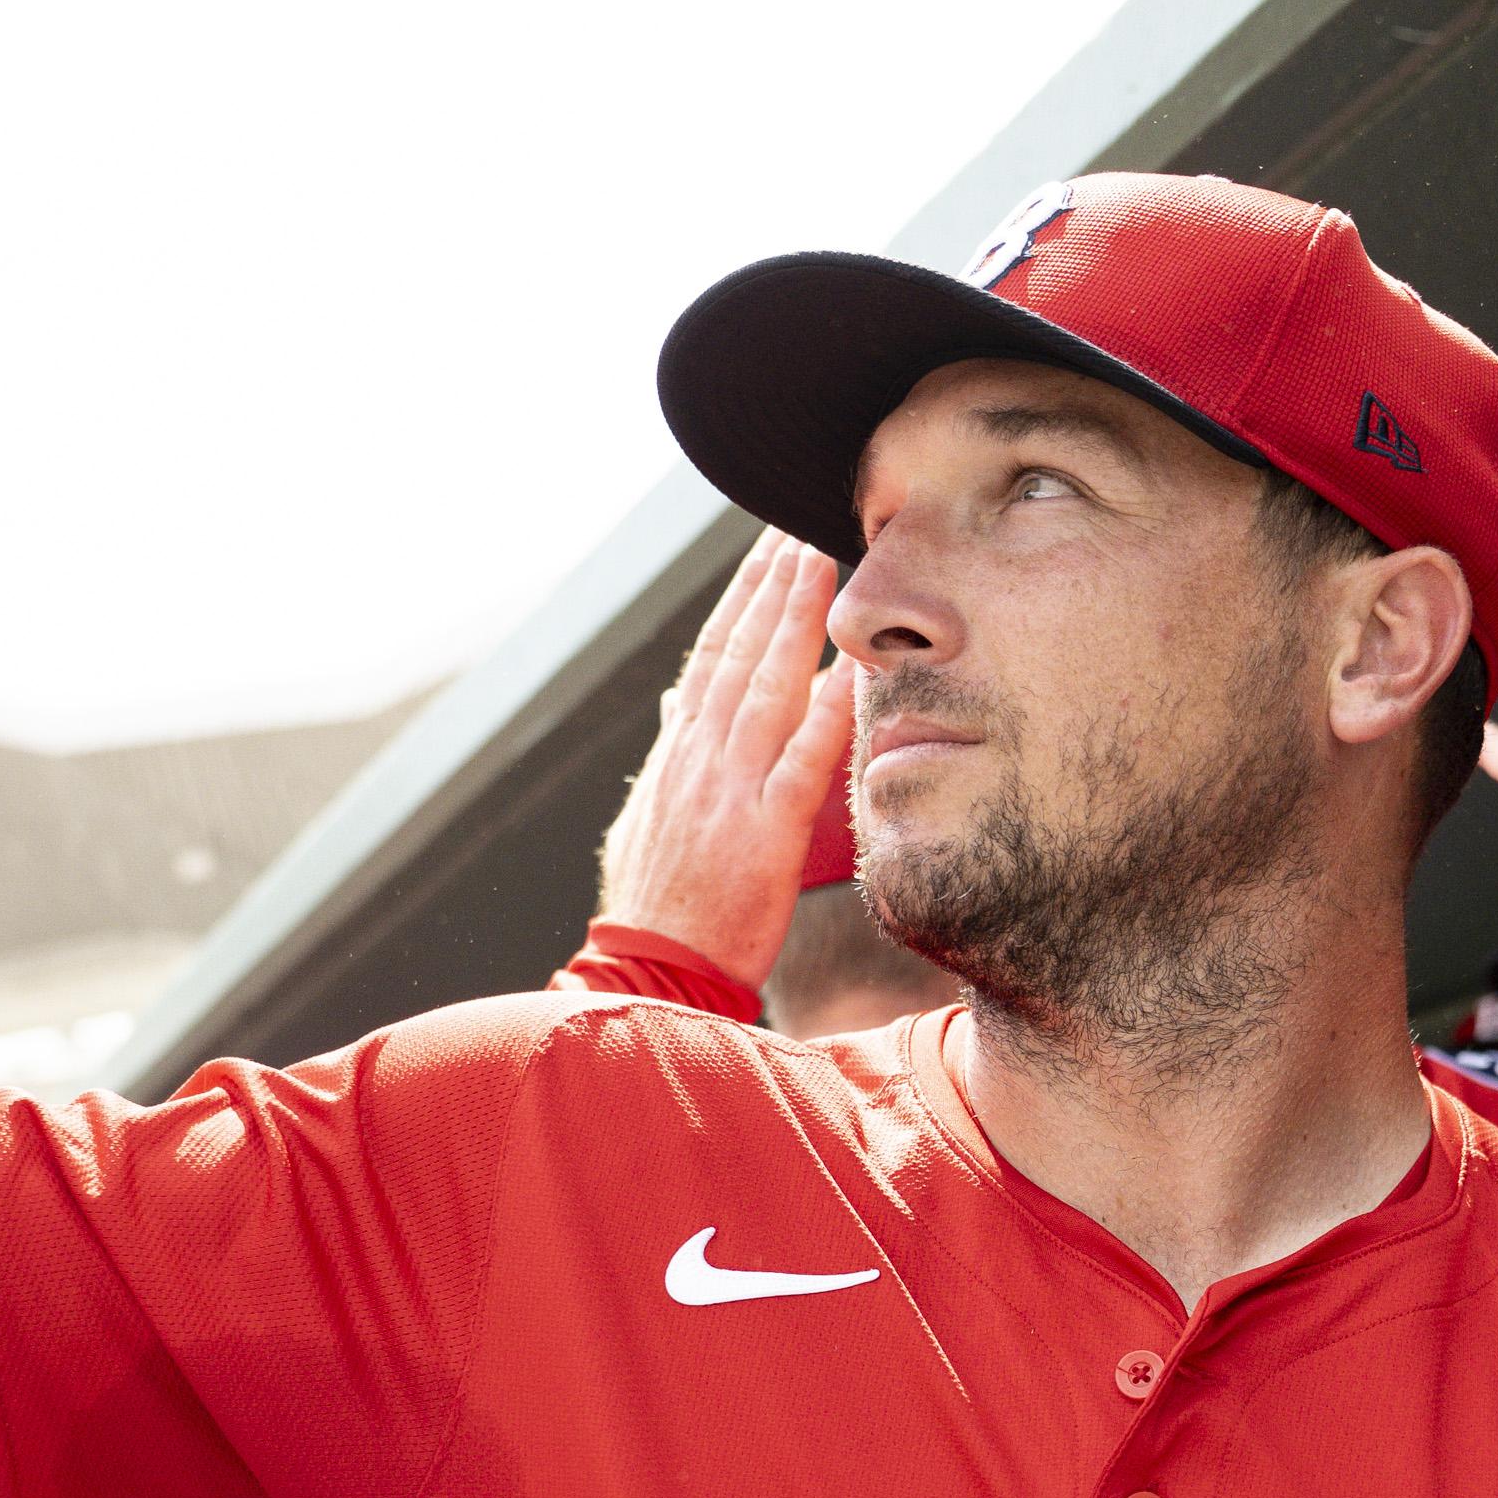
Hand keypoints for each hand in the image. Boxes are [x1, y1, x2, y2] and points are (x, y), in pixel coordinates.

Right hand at [593, 531, 856, 989]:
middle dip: (768, 584)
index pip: (710, 656)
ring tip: (820, 560)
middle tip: (797, 524)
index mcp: (677, 752)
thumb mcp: (647, 818)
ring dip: (794, 619)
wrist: (651, 973)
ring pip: (764, 685)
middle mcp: (699, 757)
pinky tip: (850, 670)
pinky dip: (826, 711)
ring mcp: (729, 790)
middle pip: (736, 651)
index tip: (765, 549)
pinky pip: (802, 760)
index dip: (740, 599)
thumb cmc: (657, 904)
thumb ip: (668, 755)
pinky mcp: (764, 832)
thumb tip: (674, 703)